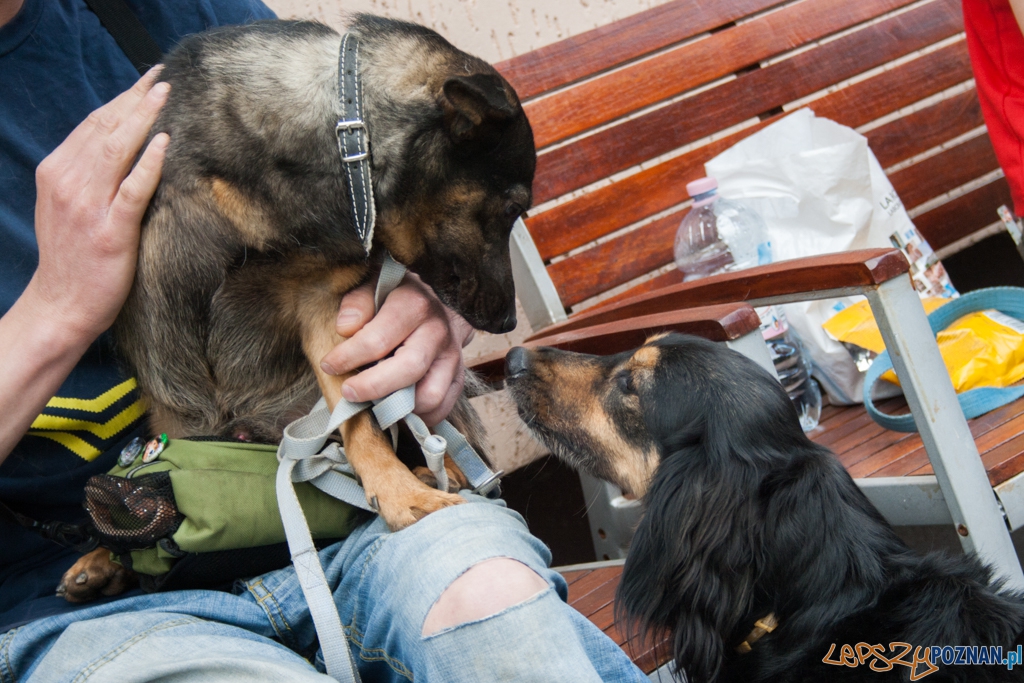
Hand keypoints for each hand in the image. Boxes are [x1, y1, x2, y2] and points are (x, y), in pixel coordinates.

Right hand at [26, 67, 168, 344]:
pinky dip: (147, 164)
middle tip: (163, 75)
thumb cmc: (73, 256)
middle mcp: (68, 182)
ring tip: (165, 95)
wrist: (61, 305)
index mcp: (57, 172)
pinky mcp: (110, 232)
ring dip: (143, 119)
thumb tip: (123, 147)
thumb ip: (89, 176)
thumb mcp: (70, 206)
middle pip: (105, 129)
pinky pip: (132, 190)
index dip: (122, 99)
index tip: (147, 80)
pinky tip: (164, 144)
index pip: (93, 125)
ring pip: (116, 150)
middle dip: (135, 99)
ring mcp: (88, 206)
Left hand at [319, 273, 475, 424]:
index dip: (349, 357)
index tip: (329, 365)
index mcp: (414, 305)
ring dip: (399, 407)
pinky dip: (418, 417)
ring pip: (430, 395)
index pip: (379, 338)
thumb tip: (345, 327)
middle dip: (373, 387)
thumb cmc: (397, 295)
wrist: (438, 299)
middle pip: (409, 370)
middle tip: (348, 392)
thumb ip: (357, 302)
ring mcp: (452, 357)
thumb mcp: (374, 285)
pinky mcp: (458, 378)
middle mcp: (438, 331)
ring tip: (374, 403)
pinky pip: (441, 408)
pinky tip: (396, 408)